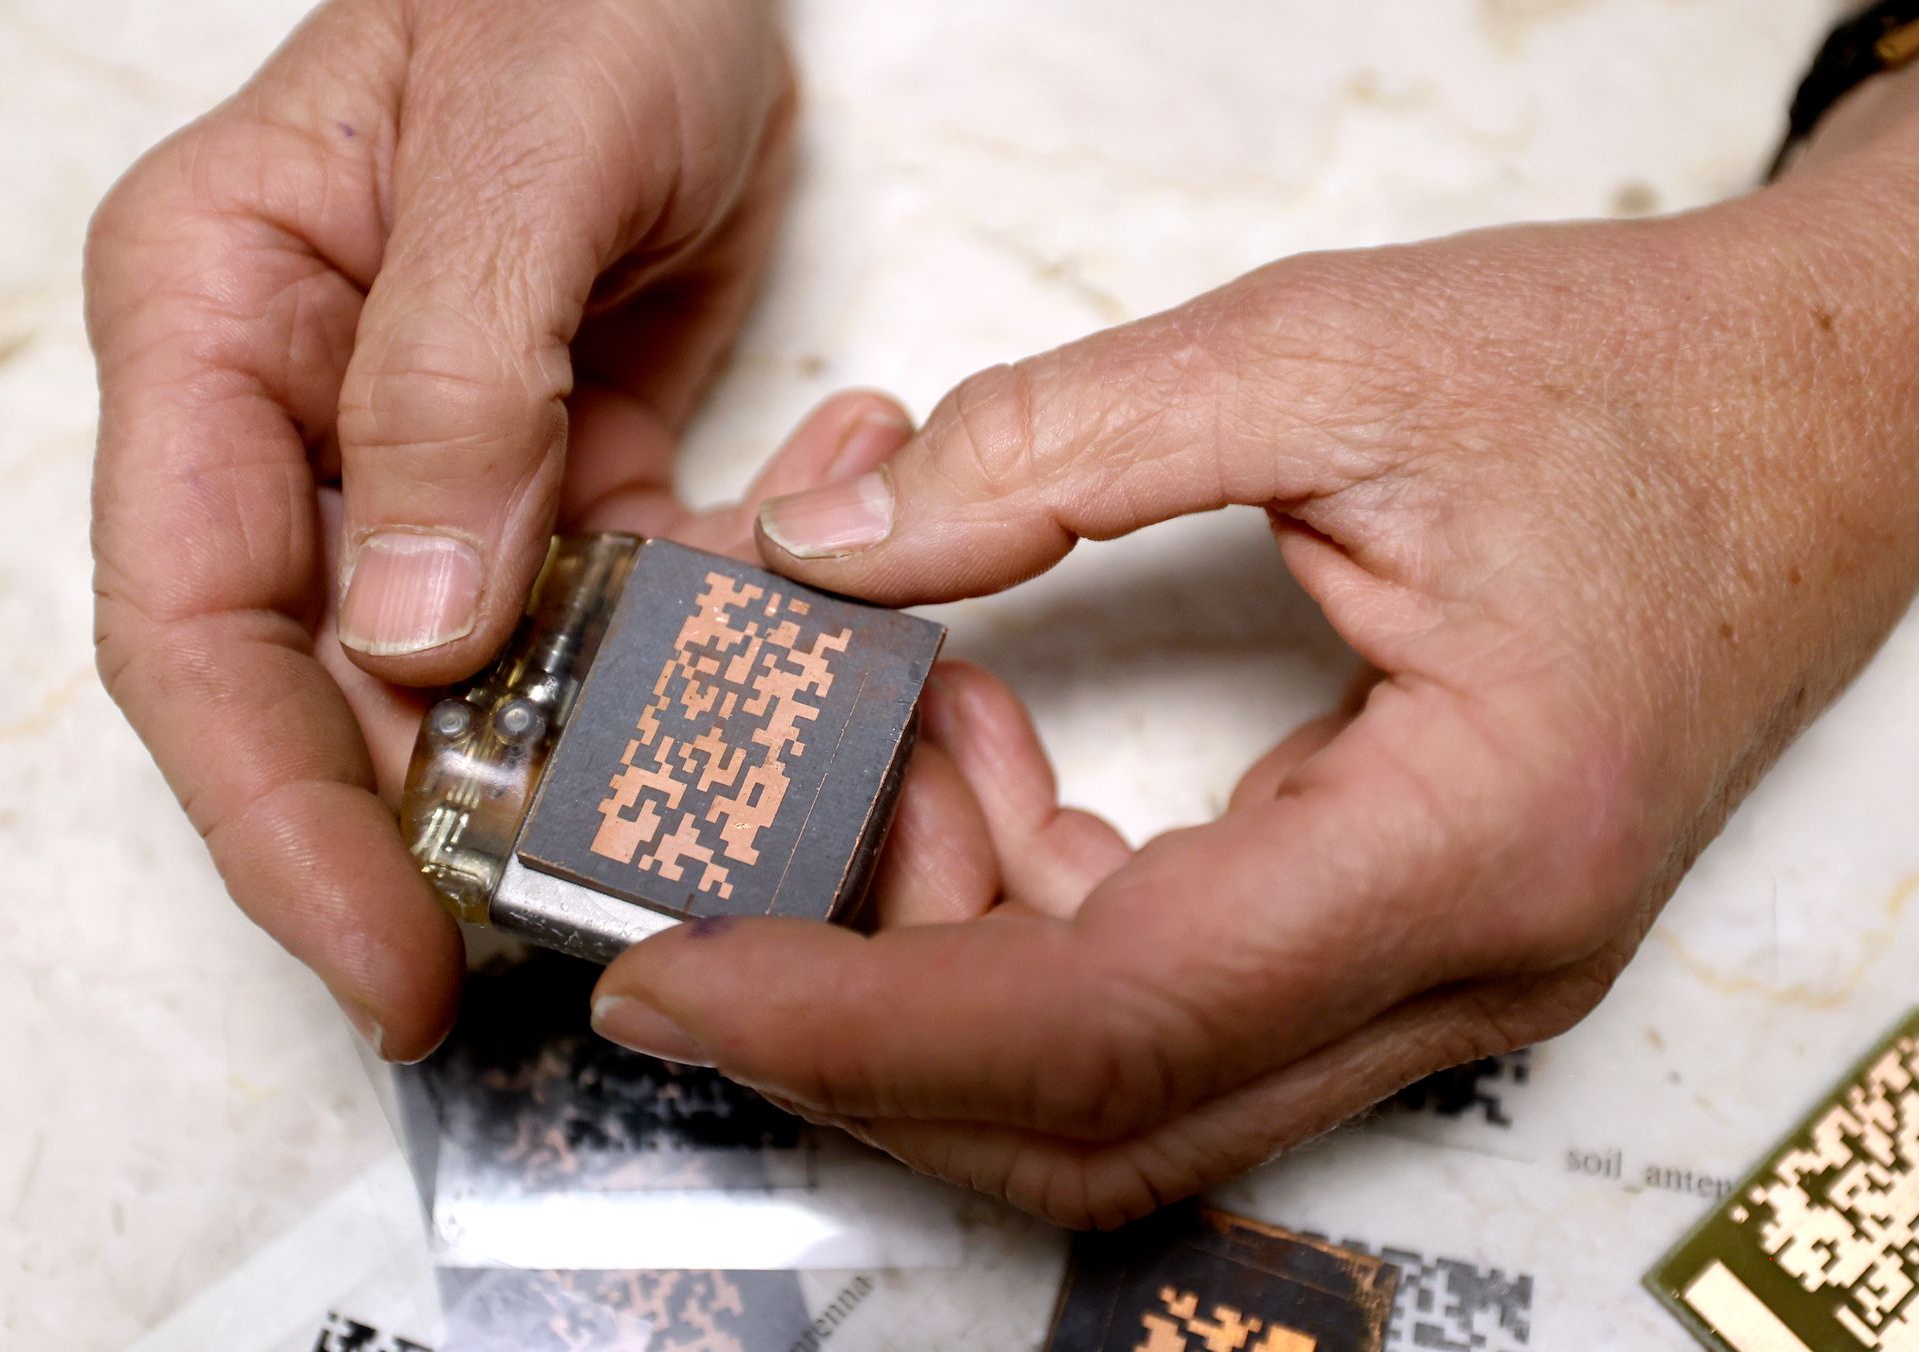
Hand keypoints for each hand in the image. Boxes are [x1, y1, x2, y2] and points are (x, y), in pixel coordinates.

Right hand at [88, 0, 820, 1058]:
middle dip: (451, 826)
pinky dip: (718, 619)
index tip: (383, 955)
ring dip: (620, 733)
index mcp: (219, 325)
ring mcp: (437, 458)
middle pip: (336, 692)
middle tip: (583, 928)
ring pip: (499, 676)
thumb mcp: (521, 154)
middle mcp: (305, 416)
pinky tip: (814, 577)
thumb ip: (452, 382)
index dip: (279, 815)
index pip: (199, 625)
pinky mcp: (561, 471)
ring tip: (754, 757)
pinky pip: (624, 603)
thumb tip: (411, 633)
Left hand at [589, 106, 1918, 1224]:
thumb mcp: (1325, 356)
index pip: (1109, 1019)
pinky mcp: (1408, 939)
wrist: (1819, 414)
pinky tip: (988, 751)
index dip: (863, 1018)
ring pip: (1125, 1082)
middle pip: (1102, 1113)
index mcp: (1472, 843)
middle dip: (869, 1028)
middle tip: (717, 887)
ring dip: (953, 946)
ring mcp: (1447, 977)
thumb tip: (832, 543)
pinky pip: (1174, 998)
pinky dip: (1033, 911)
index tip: (679, 970)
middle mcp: (1468, 967)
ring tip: (899, 730)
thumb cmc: (1627, 384)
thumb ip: (1055, 443)